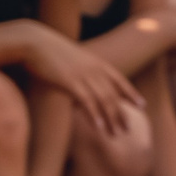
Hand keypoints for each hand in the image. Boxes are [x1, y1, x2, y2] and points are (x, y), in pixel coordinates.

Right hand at [16, 25, 142, 135]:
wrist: (33, 41)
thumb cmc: (47, 50)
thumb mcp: (69, 57)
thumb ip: (79, 69)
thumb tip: (80, 80)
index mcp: (96, 62)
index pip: (120, 80)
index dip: (132, 94)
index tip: (142, 105)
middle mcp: (94, 69)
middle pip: (114, 96)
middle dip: (122, 114)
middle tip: (127, 129)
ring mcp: (83, 75)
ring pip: (104, 101)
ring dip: (111, 120)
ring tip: (115, 134)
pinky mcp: (70, 82)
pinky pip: (87, 102)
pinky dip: (95, 116)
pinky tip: (100, 128)